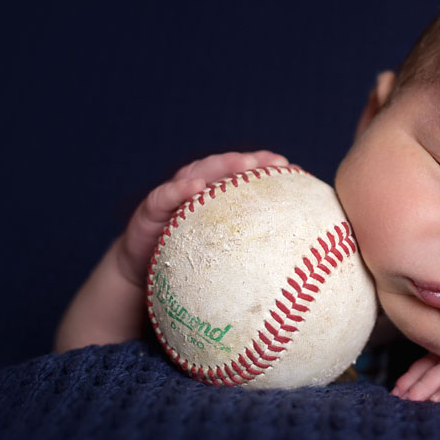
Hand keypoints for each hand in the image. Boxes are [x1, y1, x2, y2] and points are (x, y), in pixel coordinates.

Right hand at [114, 150, 290, 287]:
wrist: (142, 277)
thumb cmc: (188, 266)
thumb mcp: (222, 260)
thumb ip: (248, 252)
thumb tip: (297, 268)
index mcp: (216, 199)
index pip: (245, 177)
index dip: (268, 168)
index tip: (293, 168)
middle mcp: (197, 191)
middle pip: (226, 169)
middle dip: (251, 161)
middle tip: (274, 162)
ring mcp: (174, 197)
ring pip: (198, 173)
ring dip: (221, 165)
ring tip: (244, 163)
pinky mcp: (150, 210)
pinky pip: (163, 197)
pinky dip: (178, 190)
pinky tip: (195, 188)